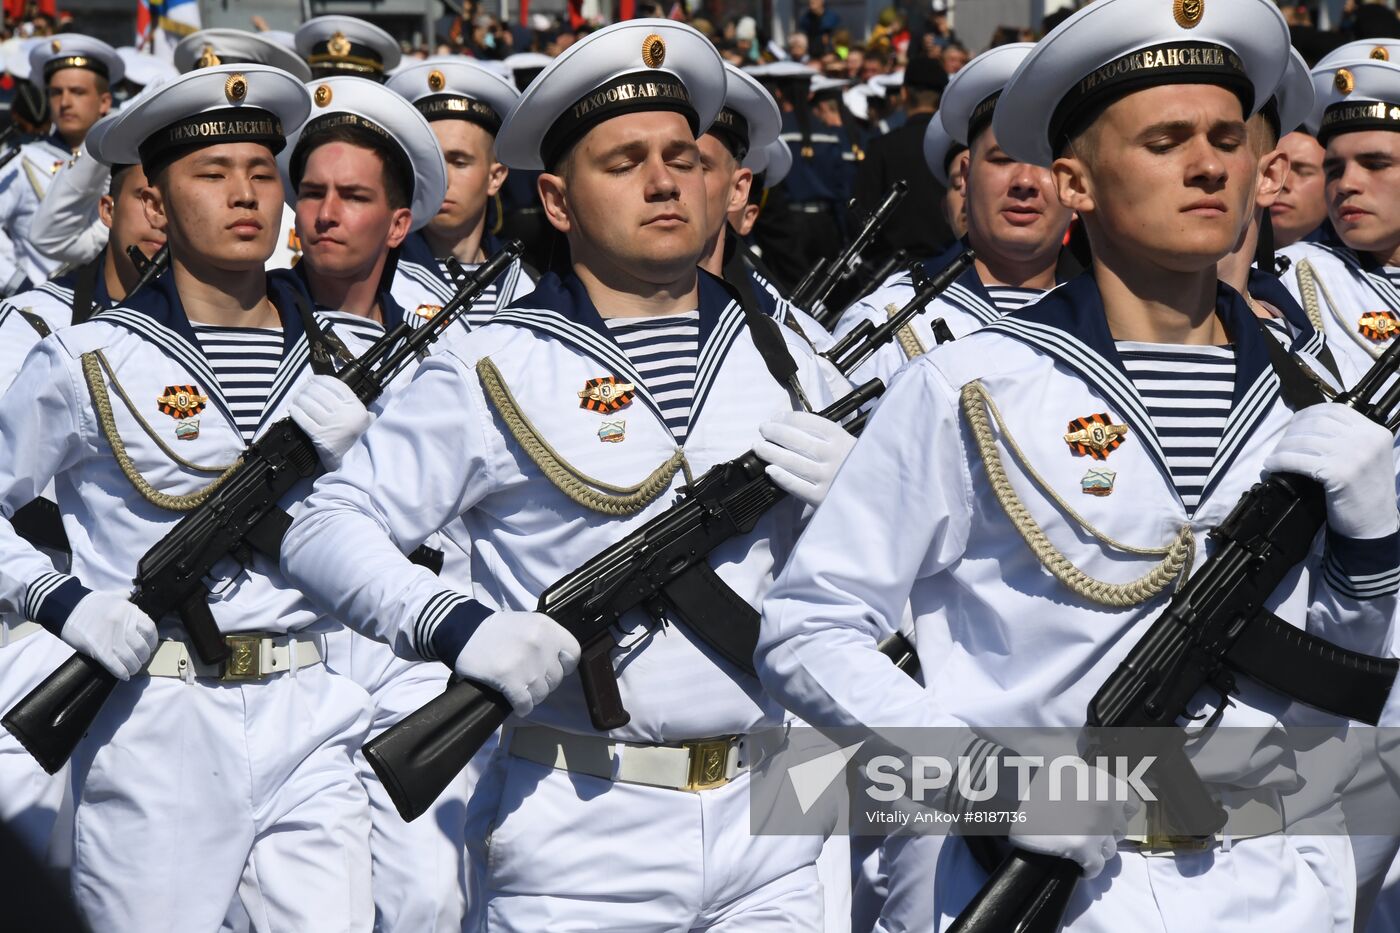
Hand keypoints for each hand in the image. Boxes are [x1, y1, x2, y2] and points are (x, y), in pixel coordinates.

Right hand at [61, 591, 158, 679]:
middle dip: (143, 656)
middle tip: (140, 659)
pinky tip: (124, 675)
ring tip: (132, 668)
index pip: (150, 630)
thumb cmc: (89, 603)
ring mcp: (112, 639)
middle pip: (142, 647)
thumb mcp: (112, 597)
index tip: (149, 646)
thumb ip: (124, 597)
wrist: (66, 608)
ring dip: (134, 667)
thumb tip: (131, 595)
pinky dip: (122, 672)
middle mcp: (124, 625)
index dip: (152, 641)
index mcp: (129, 612)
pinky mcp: (99, 650)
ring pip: (131, 659)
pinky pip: (116, 665)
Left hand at [288, 375, 370, 470]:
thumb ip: (357, 407)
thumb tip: (339, 394)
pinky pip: (304, 419)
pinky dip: (296, 412)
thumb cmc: (362, 443)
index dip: (320, 379)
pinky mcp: (320, 436)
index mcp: (356, 407)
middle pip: (319, 393)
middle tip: (301, 389)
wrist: (358, 466)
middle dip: (307, 388)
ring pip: (310, 404)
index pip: (336, 385)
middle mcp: (344, 414)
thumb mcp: (368, 421)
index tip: (312, 379)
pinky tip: (292, 409)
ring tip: (296, 398)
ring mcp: (331, 425)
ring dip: (299, 398)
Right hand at [454, 611, 581, 717]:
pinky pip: (526, 704)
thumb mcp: (528, 624)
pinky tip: (516, 703)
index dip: (564, 665)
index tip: (550, 668)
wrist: (463, 631)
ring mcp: (526, 663)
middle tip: (528, 680)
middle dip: (544, 683)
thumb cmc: (497, 630)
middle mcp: (540, 644)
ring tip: (520, 690)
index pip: (573, 654)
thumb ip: (546, 640)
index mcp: (547, 628)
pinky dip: (522, 707)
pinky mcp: (509, 679)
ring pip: (542, 693)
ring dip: (531, 696)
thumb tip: (557, 664)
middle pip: (556, 678)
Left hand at [753, 411, 856, 506]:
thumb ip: (829, 432)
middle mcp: (834, 457)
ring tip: (758, 447)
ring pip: (793, 462)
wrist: (877, 495)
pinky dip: (782, 477)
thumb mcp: (851, 442)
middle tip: (763, 428)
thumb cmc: (860, 466)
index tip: (776, 417)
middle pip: (797, 441)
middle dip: (776, 432)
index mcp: (842, 439)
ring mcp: (827, 478)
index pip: (810, 423)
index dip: (789, 418)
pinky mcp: (821, 498)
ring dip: (771, 453)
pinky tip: (770, 470)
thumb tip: (805, 409)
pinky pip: (796, 486)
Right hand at [1009, 767, 1137, 879]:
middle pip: (1119, 830)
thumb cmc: (1034, 783)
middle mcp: (1105, 804)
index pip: (1130, 804)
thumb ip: (1087, 781)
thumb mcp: (1065, 770)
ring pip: (1108, 850)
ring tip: (1076, 848)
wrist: (1010, 799)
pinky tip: (1075, 865)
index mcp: (1102, 783)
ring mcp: (1096, 827)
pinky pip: (1095, 867)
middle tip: (1085, 833)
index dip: (1118, 813)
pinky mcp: (1084, 849)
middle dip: (1105, 833)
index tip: (1106, 819)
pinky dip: (1087, 869)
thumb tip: (1098, 797)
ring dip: (1095, 851)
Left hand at [1263, 403, 1398, 539]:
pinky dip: (1280, 461)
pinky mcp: (1339, 473)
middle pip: (1317, 422)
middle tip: (1280, 443)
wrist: (1374, 524)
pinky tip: (1272, 465)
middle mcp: (1367, 439)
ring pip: (1305, 440)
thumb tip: (1304, 425)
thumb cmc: (1364, 491)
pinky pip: (1299, 460)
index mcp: (1375, 431)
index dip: (1308, 414)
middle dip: (1292, 431)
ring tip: (1274, 456)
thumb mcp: (1365, 456)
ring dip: (1282, 447)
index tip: (1294, 425)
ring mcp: (1354, 455)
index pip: (1335, 410)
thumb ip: (1346, 438)